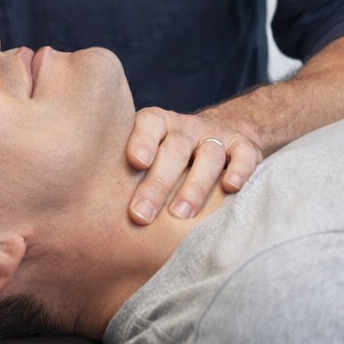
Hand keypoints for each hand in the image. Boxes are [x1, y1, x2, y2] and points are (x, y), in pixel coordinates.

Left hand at [124, 107, 261, 224]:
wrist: (219, 135)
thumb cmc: (169, 159)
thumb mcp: (149, 156)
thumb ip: (127, 175)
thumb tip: (99, 219)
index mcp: (159, 124)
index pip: (149, 124)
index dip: (142, 141)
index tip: (135, 162)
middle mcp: (186, 128)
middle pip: (175, 150)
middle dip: (158, 184)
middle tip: (142, 215)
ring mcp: (216, 136)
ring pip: (208, 156)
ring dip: (194, 187)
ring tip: (180, 216)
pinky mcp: (244, 146)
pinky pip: (243, 156)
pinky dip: (238, 171)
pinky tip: (230, 189)